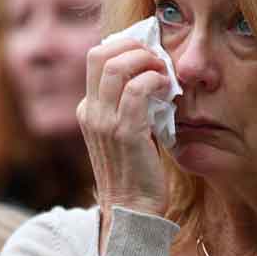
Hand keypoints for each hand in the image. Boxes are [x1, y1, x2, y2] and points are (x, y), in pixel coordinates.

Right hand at [78, 37, 172, 246]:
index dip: (124, 46)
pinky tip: (168, 89)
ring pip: (116, 66)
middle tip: (157, 55)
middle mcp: (90, 112)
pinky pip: (138, 90)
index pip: (97, 59)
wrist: (130, 211)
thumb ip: (130, 105)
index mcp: (87, 110)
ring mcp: (104, 122)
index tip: (149, 51)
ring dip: (146, 60)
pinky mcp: (124, 132)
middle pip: (99, 54)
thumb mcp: (125, 132)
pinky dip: (156, 81)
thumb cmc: (135, 171)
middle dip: (132, 45)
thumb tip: (153, 75)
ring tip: (164, 71)